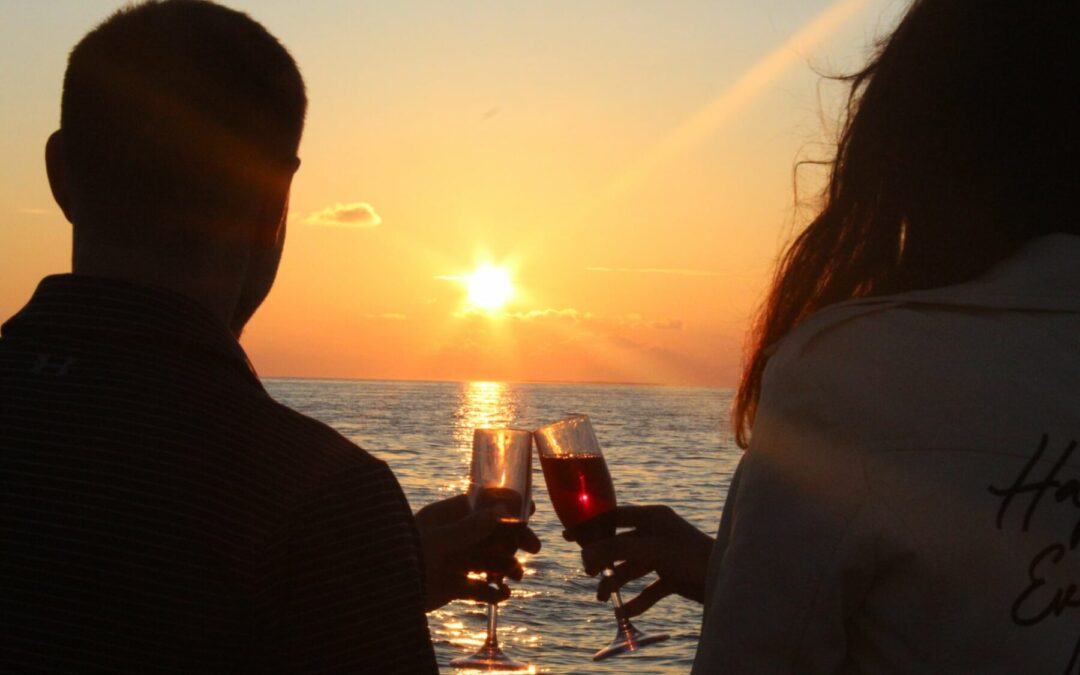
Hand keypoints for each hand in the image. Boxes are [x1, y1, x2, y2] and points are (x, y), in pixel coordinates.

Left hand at [414, 494, 540, 610]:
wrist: (383, 592)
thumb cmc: (406, 556)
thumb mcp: (439, 539)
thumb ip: (470, 527)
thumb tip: (502, 511)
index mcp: (446, 516)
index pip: (482, 506)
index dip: (506, 507)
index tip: (530, 509)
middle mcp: (452, 536)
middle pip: (492, 534)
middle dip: (513, 540)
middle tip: (534, 548)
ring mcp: (452, 561)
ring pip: (488, 560)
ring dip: (506, 566)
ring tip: (515, 575)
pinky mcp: (451, 586)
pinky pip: (478, 588)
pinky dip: (492, 592)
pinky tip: (502, 595)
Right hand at [568, 505, 713, 618]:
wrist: (728, 580)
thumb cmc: (691, 556)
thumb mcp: (650, 550)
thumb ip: (616, 549)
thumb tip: (585, 553)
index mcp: (654, 517)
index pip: (615, 516)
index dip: (591, 526)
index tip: (568, 536)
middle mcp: (658, 533)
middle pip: (620, 545)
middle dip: (603, 561)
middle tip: (588, 573)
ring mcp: (666, 555)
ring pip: (632, 568)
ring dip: (616, 583)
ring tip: (602, 599)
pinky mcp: (674, 576)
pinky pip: (649, 588)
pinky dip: (637, 601)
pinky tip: (625, 613)